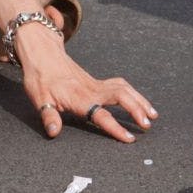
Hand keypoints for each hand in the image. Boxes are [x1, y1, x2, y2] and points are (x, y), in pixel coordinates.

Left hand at [12, 26, 157, 142]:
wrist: (43, 54)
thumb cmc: (40, 78)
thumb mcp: (39, 98)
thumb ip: (49, 116)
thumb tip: (54, 132)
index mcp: (79, 98)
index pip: (101, 116)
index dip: (116, 128)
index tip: (130, 138)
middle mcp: (92, 90)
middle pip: (121, 97)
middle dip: (137, 110)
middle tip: (148, 125)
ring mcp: (97, 84)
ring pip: (125, 89)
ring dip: (140, 101)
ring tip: (153, 115)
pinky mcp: (98, 82)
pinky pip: (120, 85)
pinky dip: (133, 93)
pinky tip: (139, 101)